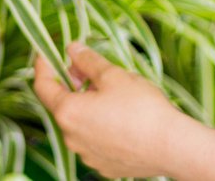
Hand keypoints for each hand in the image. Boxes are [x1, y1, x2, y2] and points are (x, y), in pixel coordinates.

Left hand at [32, 42, 188, 178]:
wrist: (172, 147)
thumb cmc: (142, 109)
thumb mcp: (113, 75)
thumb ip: (87, 61)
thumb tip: (72, 49)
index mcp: (68, 113)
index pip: (42, 86)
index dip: (43, 66)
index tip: (48, 53)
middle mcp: (71, 138)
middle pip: (61, 104)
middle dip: (70, 83)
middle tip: (87, 68)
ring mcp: (87, 155)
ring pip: (79, 123)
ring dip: (86, 105)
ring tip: (110, 92)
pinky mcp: (104, 165)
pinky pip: (94, 140)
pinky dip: (99, 124)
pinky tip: (120, 116)